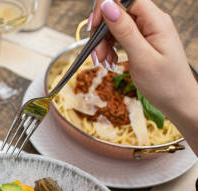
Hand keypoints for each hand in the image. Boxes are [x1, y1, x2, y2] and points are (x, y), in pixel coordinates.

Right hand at [88, 0, 197, 143]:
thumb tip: (108, 5)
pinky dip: (110, 48)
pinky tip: (110, 61)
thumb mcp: (141, 57)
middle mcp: (152, 22)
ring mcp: (147, 31)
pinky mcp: (141, 41)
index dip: (106, 9)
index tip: (93, 28)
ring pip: (115, 26)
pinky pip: (119, 37)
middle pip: (118, 13)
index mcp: (156, 21)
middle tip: (97, 53)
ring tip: (103, 61)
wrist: (177, 101)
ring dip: (103, 43)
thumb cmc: (165, 83)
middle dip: (102, 31)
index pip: (126, 0)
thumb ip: (125, 30)